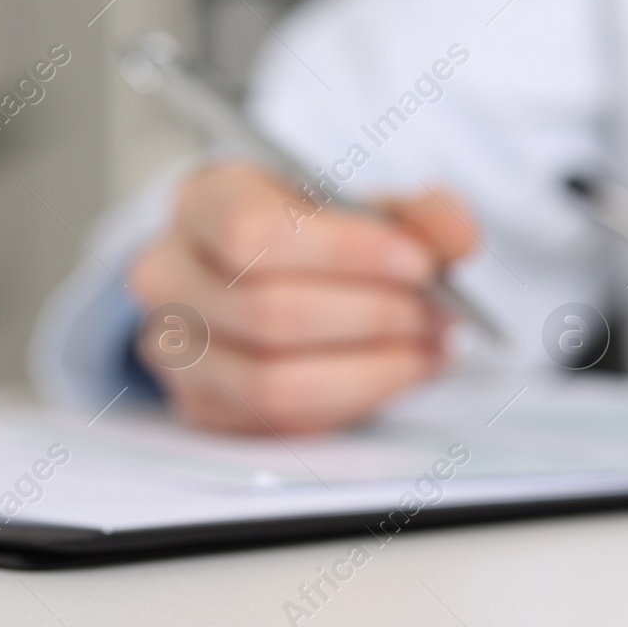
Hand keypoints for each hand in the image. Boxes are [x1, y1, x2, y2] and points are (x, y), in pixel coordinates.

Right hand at [128, 162, 475, 434]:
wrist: (263, 272)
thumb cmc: (313, 232)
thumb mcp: (363, 205)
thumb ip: (416, 215)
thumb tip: (458, 236)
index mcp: (204, 203)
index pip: (253, 232)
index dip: (346, 253)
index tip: (419, 264)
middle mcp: (169, 276)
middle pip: (270, 313)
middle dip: (374, 318)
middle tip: (440, 314)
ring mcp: (175, 351)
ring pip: (273, 383)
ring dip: (373, 369)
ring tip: (430, 348)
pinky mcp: (202, 408)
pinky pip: (281, 423)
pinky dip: (356, 400)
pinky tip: (401, 372)